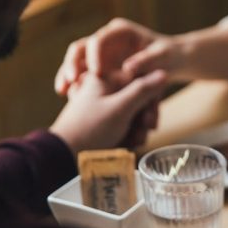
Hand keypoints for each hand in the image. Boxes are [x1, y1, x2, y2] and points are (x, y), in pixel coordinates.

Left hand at [50, 70, 166, 154]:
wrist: (64, 154)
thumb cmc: (90, 129)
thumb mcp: (120, 108)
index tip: (149, 119)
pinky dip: (127, 134)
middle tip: (143, 133)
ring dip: (137, 129)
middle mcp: (104, 89)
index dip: (149, 101)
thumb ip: (143, 90)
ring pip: (132, 114)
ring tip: (132, 142)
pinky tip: (126, 144)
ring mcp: (102, 106)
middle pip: (138, 99)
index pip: (140, 81)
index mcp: (105, 78)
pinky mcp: (101, 121)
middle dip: (143, 119)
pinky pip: (123, 124)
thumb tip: (163, 73)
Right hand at [54, 18, 182, 94]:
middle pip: (81, 48)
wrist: (173, 62)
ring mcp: (101, 52)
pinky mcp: (100, 66)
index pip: (100, 39)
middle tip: (70, 80)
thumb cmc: (170, 56)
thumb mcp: (163, 57)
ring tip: (63, 91)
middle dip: (73, 63)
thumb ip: (147, 61)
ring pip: (77, 60)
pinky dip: (74, 83)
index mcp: (120, 31)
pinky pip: (81, 73)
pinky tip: (68, 96)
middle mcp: (107, 39)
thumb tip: (128, 68)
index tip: (96, 73)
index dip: (95, 55)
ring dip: (67, 74)